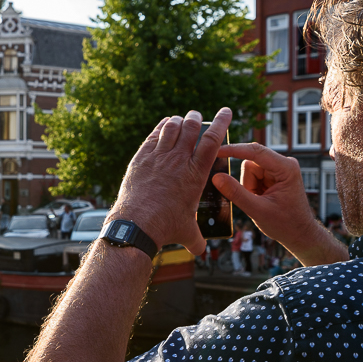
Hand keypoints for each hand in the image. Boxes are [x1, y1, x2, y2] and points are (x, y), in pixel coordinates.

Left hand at [107, 108, 231, 256]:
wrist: (137, 224)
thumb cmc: (166, 227)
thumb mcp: (187, 232)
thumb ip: (196, 238)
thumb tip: (200, 249)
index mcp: (196, 174)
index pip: (212, 141)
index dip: (221, 123)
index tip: (225, 112)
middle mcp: (178, 160)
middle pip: (191, 128)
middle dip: (196, 118)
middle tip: (197, 115)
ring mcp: (158, 157)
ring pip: (171, 128)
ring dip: (178, 121)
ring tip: (181, 119)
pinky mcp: (141, 159)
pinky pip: (153, 136)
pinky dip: (161, 127)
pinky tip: (164, 125)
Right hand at [212, 142, 348, 266]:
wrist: (299, 235)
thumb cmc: (286, 224)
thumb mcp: (258, 210)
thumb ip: (236, 193)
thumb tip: (216, 177)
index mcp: (286, 168)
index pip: (255, 152)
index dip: (234, 150)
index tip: (216, 151)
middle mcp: (283, 164)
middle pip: (250, 162)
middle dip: (247, 183)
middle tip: (254, 200)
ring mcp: (278, 169)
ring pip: (249, 171)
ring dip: (249, 187)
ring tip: (260, 202)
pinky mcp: (272, 175)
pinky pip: (252, 177)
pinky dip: (251, 189)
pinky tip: (261, 200)